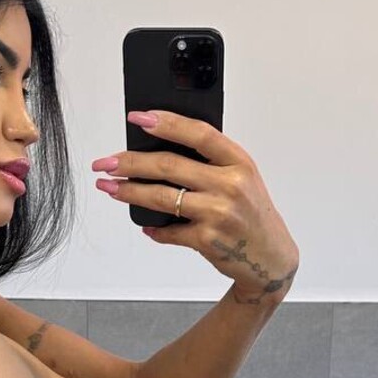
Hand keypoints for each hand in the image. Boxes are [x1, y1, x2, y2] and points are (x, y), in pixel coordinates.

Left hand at [92, 111, 299, 302]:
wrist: (271, 259)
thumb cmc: (252, 214)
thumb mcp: (243, 179)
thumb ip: (213, 162)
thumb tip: (161, 147)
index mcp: (239, 162)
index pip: (198, 133)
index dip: (166, 122)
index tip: (138, 118)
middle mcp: (230, 185)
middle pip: (169, 165)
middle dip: (130, 162)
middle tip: (106, 162)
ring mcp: (218, 213)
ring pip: (161, 196)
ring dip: (129, 191)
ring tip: (110, 187)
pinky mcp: (207, 240)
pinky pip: (169, 230)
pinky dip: (153, 227)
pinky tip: (145, 224)